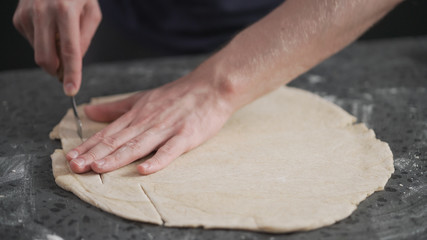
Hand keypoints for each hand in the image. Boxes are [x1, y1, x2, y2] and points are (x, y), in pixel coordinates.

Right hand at [13, 0, 101, 95]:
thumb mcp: (92, 12)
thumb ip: (85, 39)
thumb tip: (75, 62)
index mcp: (65, 11)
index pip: (69, 51)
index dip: (71, 73)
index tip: (72, 90)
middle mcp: (42, 12)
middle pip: (46, 58)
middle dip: (57, 72)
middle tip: (68, 73)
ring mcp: (26, 15)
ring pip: (38, 53)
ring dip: (52, 55)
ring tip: (61, 36)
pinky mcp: (18, 18)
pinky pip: (32, 43)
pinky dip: (44, 43)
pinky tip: (50, 29)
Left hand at [65, 76, 232, 174]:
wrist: (211, 87)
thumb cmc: (178, 94)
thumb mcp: (143, 98)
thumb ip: (116, 107)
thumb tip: (90, 110)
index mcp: (137, 115)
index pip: (108, 132)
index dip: (88, 145)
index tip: (70, 157)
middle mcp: (147, 122)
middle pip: (117, 140)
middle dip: (94, 154)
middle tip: (75, 166)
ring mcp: (166, 129)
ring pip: (138, 145)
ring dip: (117, 157)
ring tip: (98, 168)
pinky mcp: (186, 135)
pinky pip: (170, 150)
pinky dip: (157, 159)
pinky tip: (144, 170)